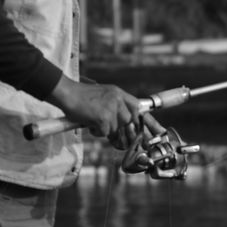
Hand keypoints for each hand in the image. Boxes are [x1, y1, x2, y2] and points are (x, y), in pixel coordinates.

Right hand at [47, 76, 161, 148]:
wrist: (66, 93)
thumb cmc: (81, 97)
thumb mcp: (102, 96)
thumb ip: (114, 107)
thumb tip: (122, 125)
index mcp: (118, 94)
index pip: (139, 108)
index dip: (150, 122)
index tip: (160, 132)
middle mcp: (118, 99)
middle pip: (129, 122)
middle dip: (124, 131)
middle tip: (114, 133)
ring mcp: (111, 108)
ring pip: (116, 129)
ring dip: (106, 130)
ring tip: (94, 121)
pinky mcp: (103, 117)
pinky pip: (105, 132)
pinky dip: (96, 131)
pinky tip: (89, 123)